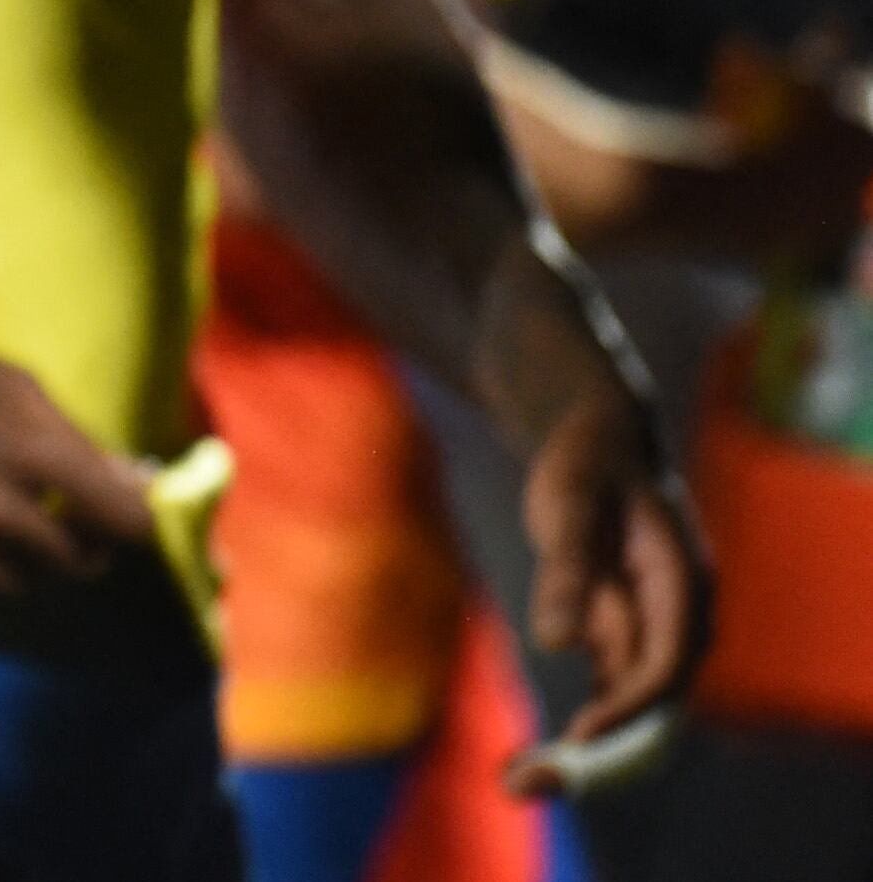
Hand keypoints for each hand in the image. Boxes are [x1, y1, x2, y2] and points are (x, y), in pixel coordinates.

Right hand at [0, 330, 156, 603]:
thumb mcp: (11, 388)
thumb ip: (78, 442)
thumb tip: (145, 484)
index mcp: (27, 447)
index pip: (123, 518)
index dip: (134, 522)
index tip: (129, 522)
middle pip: (76, 561)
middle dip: (77, 545)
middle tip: (62, 526)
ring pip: (19, 583)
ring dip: (17, 562)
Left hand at [508, 380, 708, 794]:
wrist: (600, 434)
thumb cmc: (587, 462)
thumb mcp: (569, 502)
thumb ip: (566, 569)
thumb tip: (554, 641)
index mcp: (682, 582)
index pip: (668, 660)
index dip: (631, 704)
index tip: (584, 736)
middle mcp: (678, 611)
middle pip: (656, 693)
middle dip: (612, 740)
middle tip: (546, 774)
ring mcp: (655, 621)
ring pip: (631, 694)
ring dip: (595, 735)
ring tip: (528, 776)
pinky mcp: (627, 625)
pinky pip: (613, 681)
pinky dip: (585, 709)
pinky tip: (540, 748)